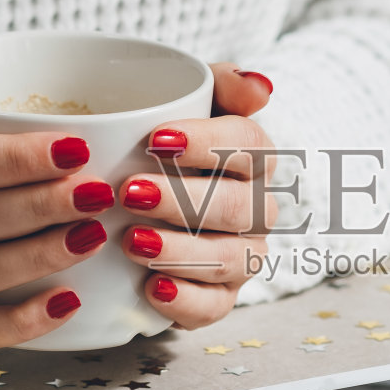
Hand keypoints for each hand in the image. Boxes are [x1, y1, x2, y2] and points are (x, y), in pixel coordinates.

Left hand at [120, 65, 276, 328]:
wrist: (133, 202)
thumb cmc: (159, 143)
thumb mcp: (182, 100)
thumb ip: (221, 83)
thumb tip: (260, 87)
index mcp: (253, 158)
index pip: (248, 146)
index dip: (208, 143)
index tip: (156, 141)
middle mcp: (257, 208)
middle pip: (238, 206)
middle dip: (184, 200)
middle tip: (130, 192)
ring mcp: (242, 255)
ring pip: (230, 258)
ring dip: (182, 251)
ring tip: (132, 242)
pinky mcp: (219, 297)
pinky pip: (216, 306)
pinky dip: (187, 301)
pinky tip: (153, 289)